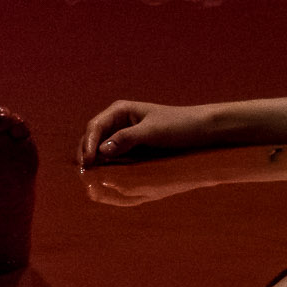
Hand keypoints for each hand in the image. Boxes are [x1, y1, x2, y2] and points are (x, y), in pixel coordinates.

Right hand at [80, 100, 213, 165]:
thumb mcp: (152, 131)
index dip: (88, 144)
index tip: (88, 161)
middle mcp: (118, 120)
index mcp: (120, 110)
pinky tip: (105, 173)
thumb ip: (126, 139)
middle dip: (87, 152)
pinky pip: (114, 154)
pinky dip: (108, 163)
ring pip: (101, 147)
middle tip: (84, 172)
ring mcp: (124, 133)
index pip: (95, 126)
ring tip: (90, 175)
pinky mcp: (132, 145)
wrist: (202, 129)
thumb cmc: (178, 125)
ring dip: (95, 159)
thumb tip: (101, 151)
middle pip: (93, 137)